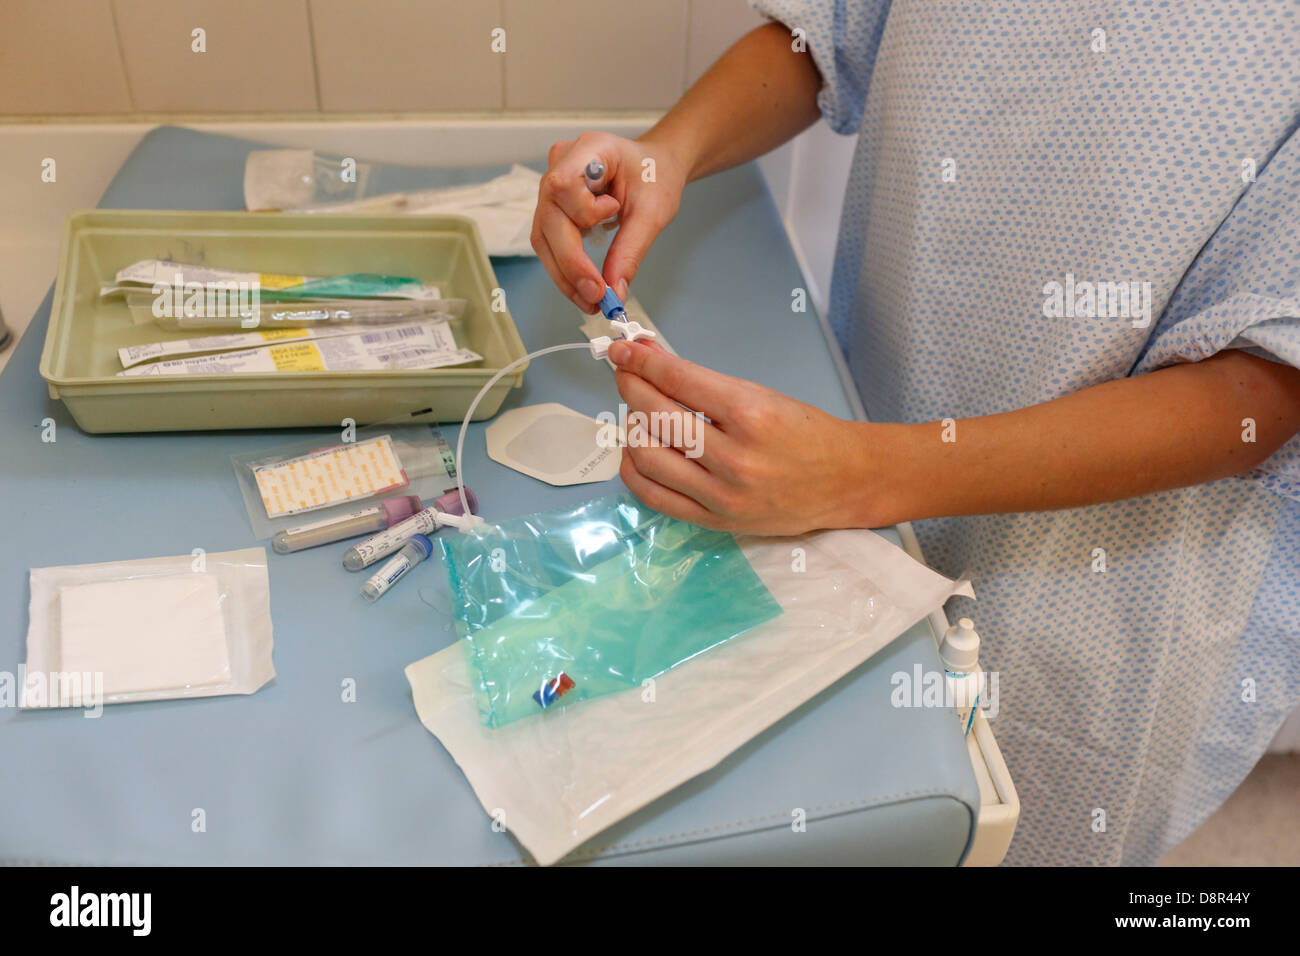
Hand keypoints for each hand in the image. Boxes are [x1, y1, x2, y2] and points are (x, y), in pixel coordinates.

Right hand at [531, 131, 686, 312]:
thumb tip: (613, 291)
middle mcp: (561, 164)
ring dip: (565, 274)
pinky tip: (583, 288)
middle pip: (549, 219)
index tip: (613, 217)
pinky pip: (549, 243)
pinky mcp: (553, 207)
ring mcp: (551, 186)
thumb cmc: (655, 177)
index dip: (581, 213)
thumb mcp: (653, 212)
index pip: (563, 184)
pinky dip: (565, 269)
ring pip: (544, 237)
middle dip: (571, 264)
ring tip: (590, 302)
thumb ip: (630, 251)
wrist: (654, 167)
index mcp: (589, 149)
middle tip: (597, 298)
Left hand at [608, 340, 883, 533]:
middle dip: (632, 388)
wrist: (845, 480)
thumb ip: (703, 383)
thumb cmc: (807, 433)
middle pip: (657, 416)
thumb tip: (651, 359)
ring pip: (647, 456)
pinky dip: (635, 469)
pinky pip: (655, 496)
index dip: (642, 362)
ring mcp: (722, 495)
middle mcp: (734, 457)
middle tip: (626, 375)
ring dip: (631, 427)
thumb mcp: (760, 395)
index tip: (623, 351)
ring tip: (637, 412)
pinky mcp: (716, 520)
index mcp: (751, 414)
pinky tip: (636, 450)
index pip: (678, 381)